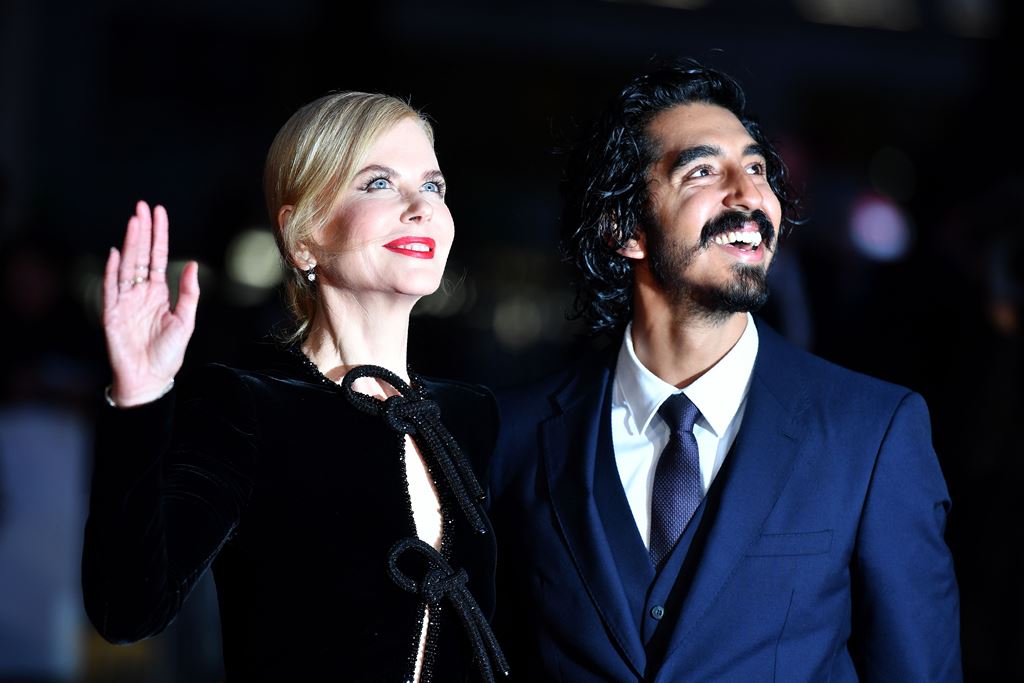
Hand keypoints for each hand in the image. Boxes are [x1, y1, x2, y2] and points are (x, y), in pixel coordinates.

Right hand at [103, 201, 199, 406]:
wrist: (150, 379)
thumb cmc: (168, 353)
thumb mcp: (185, 321)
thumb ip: (188, 293)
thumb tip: (193, 265)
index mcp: (158, 293)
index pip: (158, 257)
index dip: (158, 235)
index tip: (159, 213)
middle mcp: (140, 293)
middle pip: (140, 255)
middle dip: (142, 231)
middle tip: (142, 206)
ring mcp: (124, 301)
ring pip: (126, 266)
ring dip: (130, 244)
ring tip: (134, 222)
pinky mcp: (112, 314)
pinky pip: (111, 288)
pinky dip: (111, 271)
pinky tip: (115, 253)